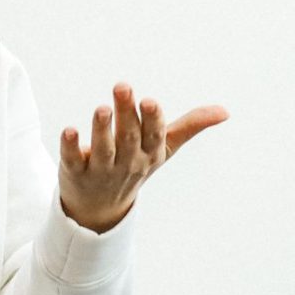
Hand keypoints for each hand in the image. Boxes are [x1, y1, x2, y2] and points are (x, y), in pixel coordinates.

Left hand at [58, 84, 227, 232]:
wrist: (101, 207)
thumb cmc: (136, 165)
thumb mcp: (164, 148)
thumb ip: (190, 126)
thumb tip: (225, 111)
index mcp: (150, 153)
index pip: (154, 136)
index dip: (152, 120)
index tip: (150, 101)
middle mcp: (127, 162)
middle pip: (128, 138)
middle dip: (127, 113)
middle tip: (122, 86)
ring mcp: (101, 169)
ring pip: (102, 150)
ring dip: (102, 129)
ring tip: (102, 108)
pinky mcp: (75, 172)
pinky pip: (72, 160)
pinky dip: (70, 147)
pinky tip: (68, 131)